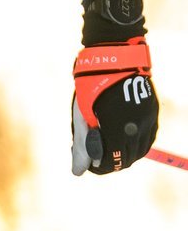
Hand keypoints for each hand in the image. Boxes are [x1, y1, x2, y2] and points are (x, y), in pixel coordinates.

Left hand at [71, 37, 157, 173]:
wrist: (115, 58)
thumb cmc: (92, 86)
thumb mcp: (82, 116)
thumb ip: (82, 145)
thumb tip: (78, 172)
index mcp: (117, 128)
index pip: (112, 162)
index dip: (99, 167)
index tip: (88, 164)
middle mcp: (137, 127)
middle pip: (128, 159)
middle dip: (112, 161)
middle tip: (96, 155)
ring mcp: (148, 119)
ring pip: (141, 150)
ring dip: (126, 153)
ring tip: (109, 146)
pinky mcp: (153, 112)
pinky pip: (149, 137)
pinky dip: (137, 143)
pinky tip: (124, 139)